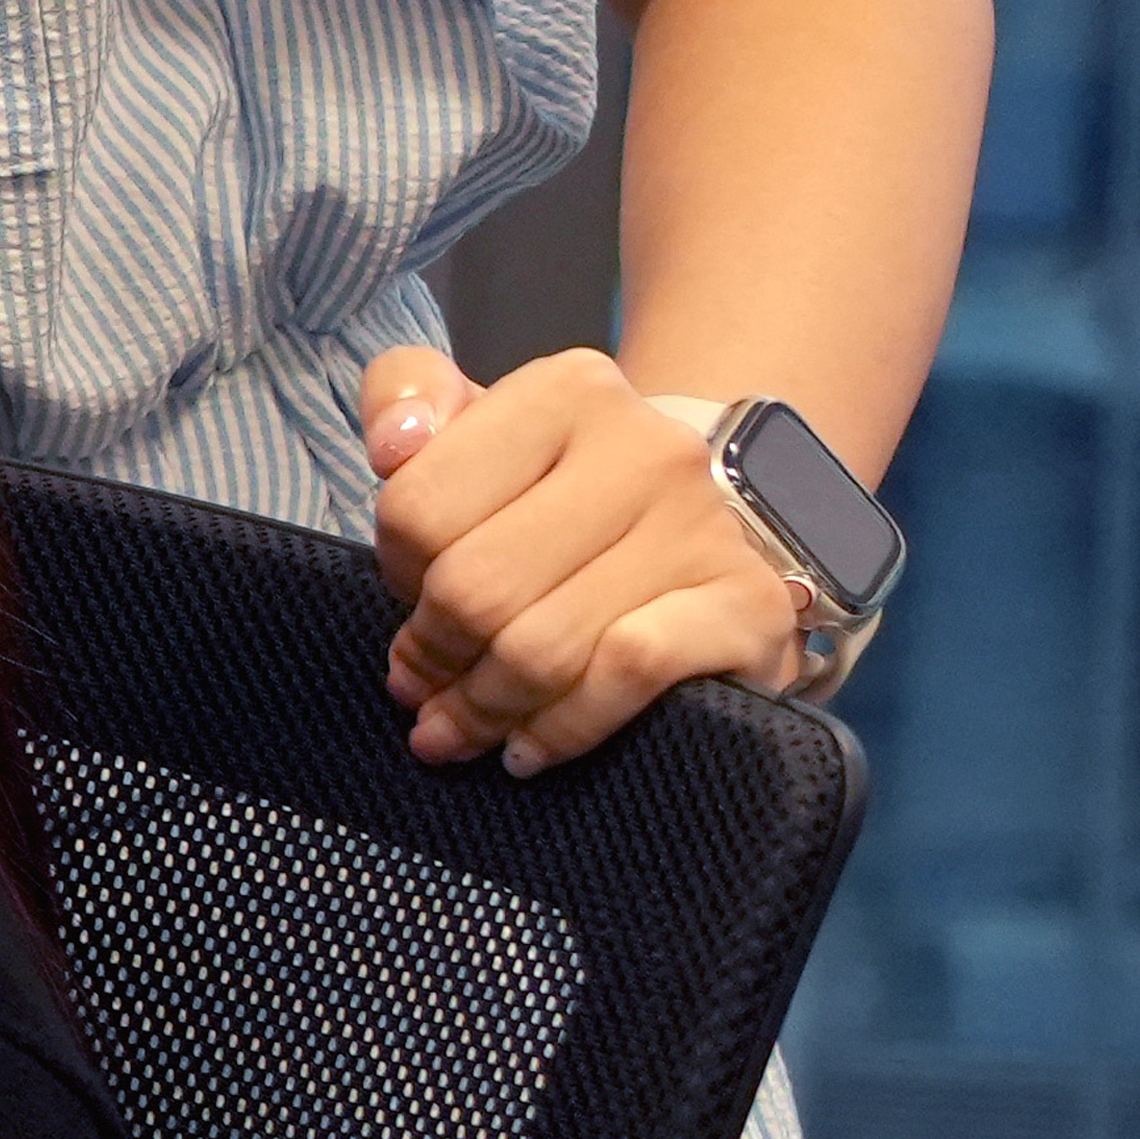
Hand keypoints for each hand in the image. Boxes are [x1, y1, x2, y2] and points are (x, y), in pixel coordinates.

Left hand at [358, 345, 813, 771]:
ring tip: (456, 731)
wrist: (717, 535)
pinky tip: (528, 748)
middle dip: (431, 655)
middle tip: (416, 688)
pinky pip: (625, 674)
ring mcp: (704, 527)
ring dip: (482, 708)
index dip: (395, 571)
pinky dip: (562, 726)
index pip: (419, 504)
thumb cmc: (566, 493)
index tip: (405, 595)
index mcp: (567, 389)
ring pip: (542, 645)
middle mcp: (647, 446)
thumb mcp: (480, 432)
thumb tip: (393, 443)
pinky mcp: (747, 605)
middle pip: (477, 586)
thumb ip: (406, 400)